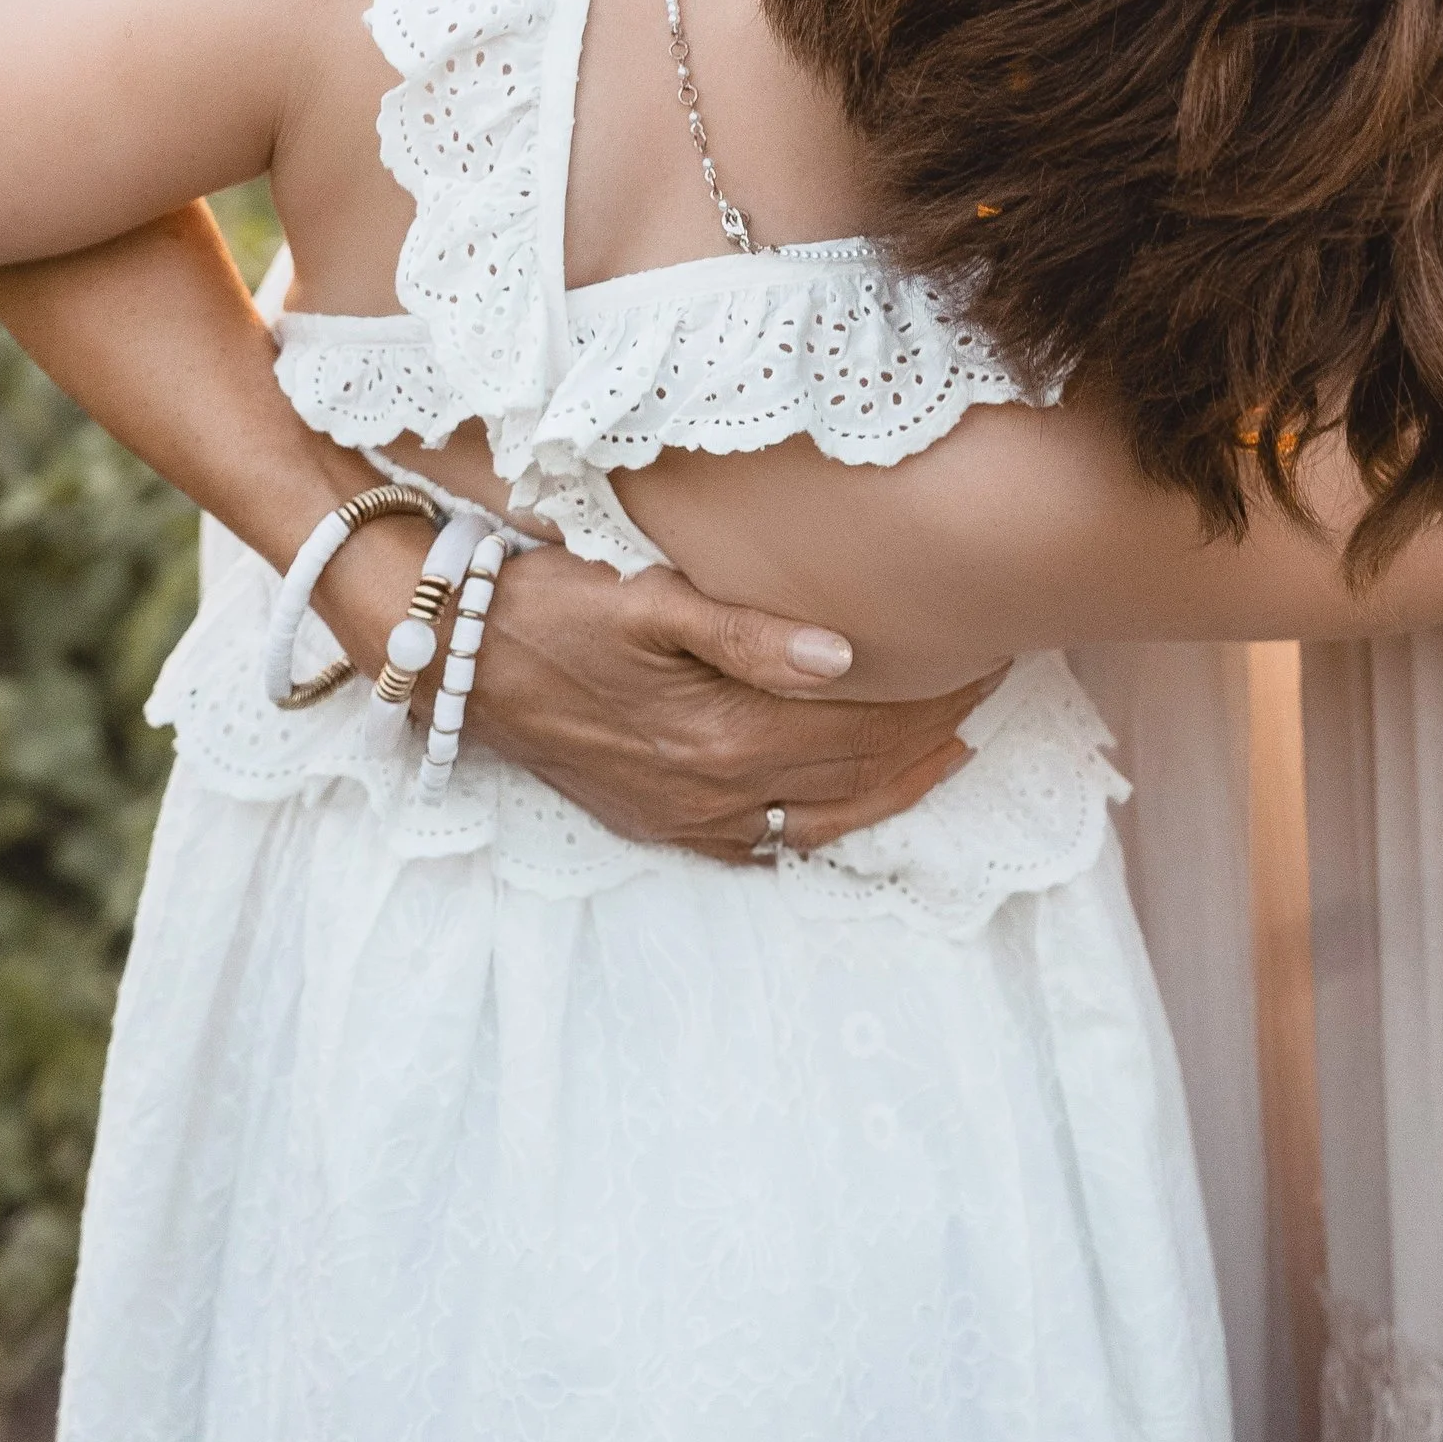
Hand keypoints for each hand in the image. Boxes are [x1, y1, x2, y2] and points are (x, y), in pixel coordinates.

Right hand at [463, 550, 991, 857]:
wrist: (452, 657)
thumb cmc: (550, 606)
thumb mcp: (646, 600)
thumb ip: (747, 631)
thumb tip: (845, 652)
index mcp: (722, 734)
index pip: (862, 723)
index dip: (932, 696)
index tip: (987, 655)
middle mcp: (712, 792)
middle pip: (854, 770)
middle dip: (930, 733)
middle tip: (990, 689)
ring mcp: (684, 817)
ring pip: (821, 816)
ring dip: (893, 786)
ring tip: (950, 750)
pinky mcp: (657, 823)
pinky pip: (763, 841)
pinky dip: (823, 822)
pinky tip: (848, 802)